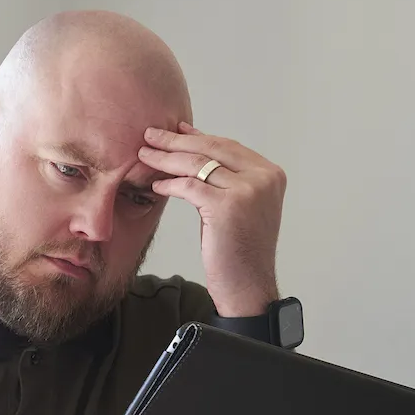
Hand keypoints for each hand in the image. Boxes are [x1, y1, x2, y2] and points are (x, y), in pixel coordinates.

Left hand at [140, 122, 286, 316]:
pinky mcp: (227, 206)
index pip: (228, 146)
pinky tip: (156, 185)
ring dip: (166, 158)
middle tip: (150, 134)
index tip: (177, 129)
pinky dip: (169, 184)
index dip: (198, 136)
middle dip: (177, 141)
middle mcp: (263, 178)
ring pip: (198, 164)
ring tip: (144, 154)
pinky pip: (189, 186)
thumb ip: (228, 180)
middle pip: (212, 148)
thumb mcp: (240, 207)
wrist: (248, 286)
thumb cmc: (240, 251)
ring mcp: (247, 190)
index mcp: (270, 174)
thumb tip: (198, 155)